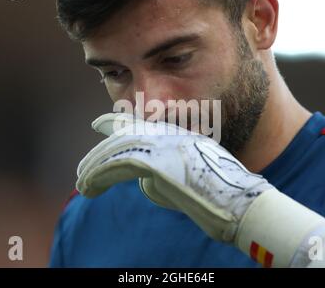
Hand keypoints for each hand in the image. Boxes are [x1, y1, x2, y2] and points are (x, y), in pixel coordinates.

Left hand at [76, 113, 273, 243]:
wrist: (242, 203)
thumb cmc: (221, 196)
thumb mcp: (190, 178)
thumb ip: (165, 174)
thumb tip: (144, 180)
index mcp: (179, 135)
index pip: (142, 123)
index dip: (118, 122)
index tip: (100, 124)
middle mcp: (172, 134)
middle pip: (126, 134)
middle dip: (101, 151)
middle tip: (84, 169)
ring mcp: (166, 145)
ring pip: (118, 149)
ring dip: (95, 167)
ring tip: (83, 184)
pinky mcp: (158, 162)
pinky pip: (118, 163)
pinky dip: (98, 175)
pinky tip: (88, 188)